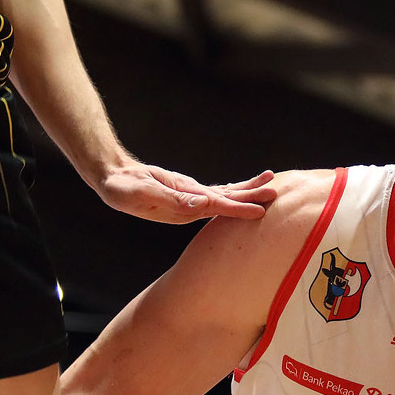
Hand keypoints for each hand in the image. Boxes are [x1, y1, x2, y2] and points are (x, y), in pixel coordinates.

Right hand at [97, 164, 274, 223]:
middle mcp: (193, 208)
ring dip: (248, 190)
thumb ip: (172, 198)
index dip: (238, 209)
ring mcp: (194, 200)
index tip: (259, 211)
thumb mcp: (145, 192)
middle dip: (251, 199)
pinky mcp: (193, 191)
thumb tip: (201, 202)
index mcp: (183, 211)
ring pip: (227, 195)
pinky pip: (219, 190)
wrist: (118, 183)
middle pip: (228, 204)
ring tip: (271, 182)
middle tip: (275, 193)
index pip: (215, 210)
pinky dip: (236, 186)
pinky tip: (252, 183)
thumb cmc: (125, 190)